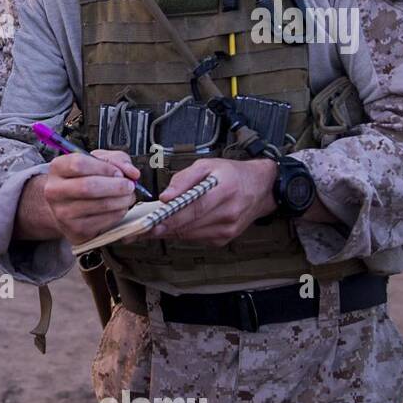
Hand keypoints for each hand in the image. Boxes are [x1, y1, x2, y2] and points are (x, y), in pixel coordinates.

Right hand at [24, 148, 140, 244]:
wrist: (68, 207)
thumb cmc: (84, 180)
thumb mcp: (98, 161)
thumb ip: (117, 160)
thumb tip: (132, 173)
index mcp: (58, 168)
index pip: (79, 164)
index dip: (105, 167)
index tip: (119, 172)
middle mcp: (55, 191)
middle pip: (88, 186)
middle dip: (116, 186)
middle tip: (129, 185)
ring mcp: (63, 213)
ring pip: (100, 205)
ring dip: (122, 200)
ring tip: (127, 196)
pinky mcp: (76, 230)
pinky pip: (104, 221)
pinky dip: (118, 213)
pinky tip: (119, 207)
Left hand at [128, 156, 276, 244]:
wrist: (261, 188)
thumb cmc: (233, 174)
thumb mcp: (208, 165)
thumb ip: (184, 178)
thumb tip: (166, 196)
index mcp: (224, 191)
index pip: (192, 208)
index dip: (169, 217)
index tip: (149, 222)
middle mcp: (228, 213)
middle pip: (188, 225)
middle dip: (162, 227)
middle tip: (141, 229)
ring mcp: (228, 229)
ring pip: (190, 235)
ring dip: (169, 232)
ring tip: (150, 228)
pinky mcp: (224, 238)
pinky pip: (196, 238)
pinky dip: (182, 233)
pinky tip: (171, 228)